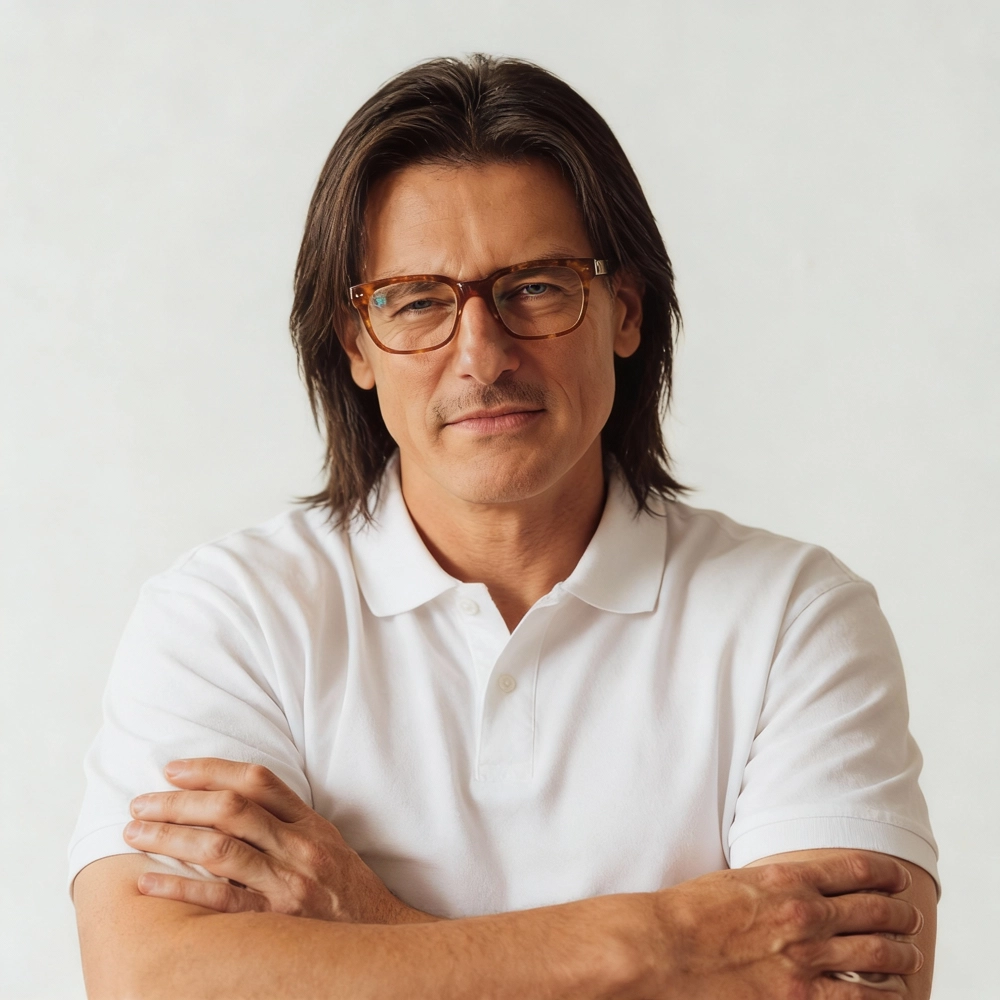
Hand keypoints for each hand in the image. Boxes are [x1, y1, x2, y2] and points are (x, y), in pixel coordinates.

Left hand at [123, 758, 435, 923]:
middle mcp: (299, 846)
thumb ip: (290, 820)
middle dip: (179, 801)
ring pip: (219, 848)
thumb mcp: (329, 844)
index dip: (211, 769)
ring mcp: (288, 883)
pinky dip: (179, 888)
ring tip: (135, 832)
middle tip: (141, 802)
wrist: (381, 937)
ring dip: (170, 836)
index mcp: (311, 822)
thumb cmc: (349, 891)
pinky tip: (147, 881)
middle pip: (231, 809)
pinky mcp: (276, 920)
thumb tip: (235, 799)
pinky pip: (219, 901)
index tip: (174, 768)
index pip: (258, 780)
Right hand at [642, 852, 923, 997]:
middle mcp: (805, 912)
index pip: (856, 869)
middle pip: (875, 909)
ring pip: (878, 952)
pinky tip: (893, 993)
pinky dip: (886, 995)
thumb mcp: (735, 881)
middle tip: (907, 917)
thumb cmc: (689, 914)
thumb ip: (770, 884)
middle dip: (899, 913)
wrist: (663, 949)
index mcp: (787, 877)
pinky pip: (861, 997)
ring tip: (908, 955)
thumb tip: (793, 887)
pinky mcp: (800, 996)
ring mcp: (806, 956)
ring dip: (901, 952)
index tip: (897, 878)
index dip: (885, 874)